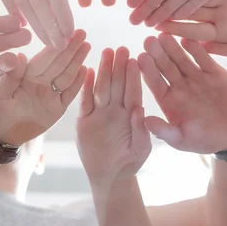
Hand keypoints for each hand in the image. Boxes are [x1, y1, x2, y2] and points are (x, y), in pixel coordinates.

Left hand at [0, 29, 89, 144]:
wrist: (4, 136)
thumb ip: (10, 77)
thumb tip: (19, 56)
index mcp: (27, 76)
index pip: (45, 58)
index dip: (56, 46)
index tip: (66, 32)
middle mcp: (41, 82)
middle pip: (59, 63)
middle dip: (71, 48)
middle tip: (82, 33)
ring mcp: (51, 94)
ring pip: (67, 74)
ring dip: (77, 60)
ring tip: (87, 46)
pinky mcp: (58, 107)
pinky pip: (70, 93)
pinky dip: (78, 82)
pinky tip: (85, 69)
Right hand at [76, 47, 150, 185]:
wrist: (110, 177)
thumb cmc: (130, 162)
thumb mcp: (141, 149)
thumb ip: (142, 131)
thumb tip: (139, 110)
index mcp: (132, 114)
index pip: (133, 91)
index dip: (134, 76)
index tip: (136, 59)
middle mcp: (116, 109)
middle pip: (117, 84)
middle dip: (119, 66)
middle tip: (121, 48)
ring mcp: (100, 113)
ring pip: (102, 88)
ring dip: (104, 71)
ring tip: (106, 52)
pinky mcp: (84, 120)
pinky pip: (85, 101)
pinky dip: (86, 87)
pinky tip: (87, 72)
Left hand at [138, 34, 226, 153]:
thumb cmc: (204, 140)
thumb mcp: (182, 140)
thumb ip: (163, 131)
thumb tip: (144, 120)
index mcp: (168, 100)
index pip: (155, 82)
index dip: (148, 70)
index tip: (140, 58)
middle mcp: (180, 86)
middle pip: (166, 67)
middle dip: (157, 53)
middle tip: (148, 40)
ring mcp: (196, 78)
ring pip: (182, 59)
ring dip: (173, 47)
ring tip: (165, 35)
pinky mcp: (214, 73)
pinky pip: (204, 59)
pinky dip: (197, 50)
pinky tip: (188, 39)